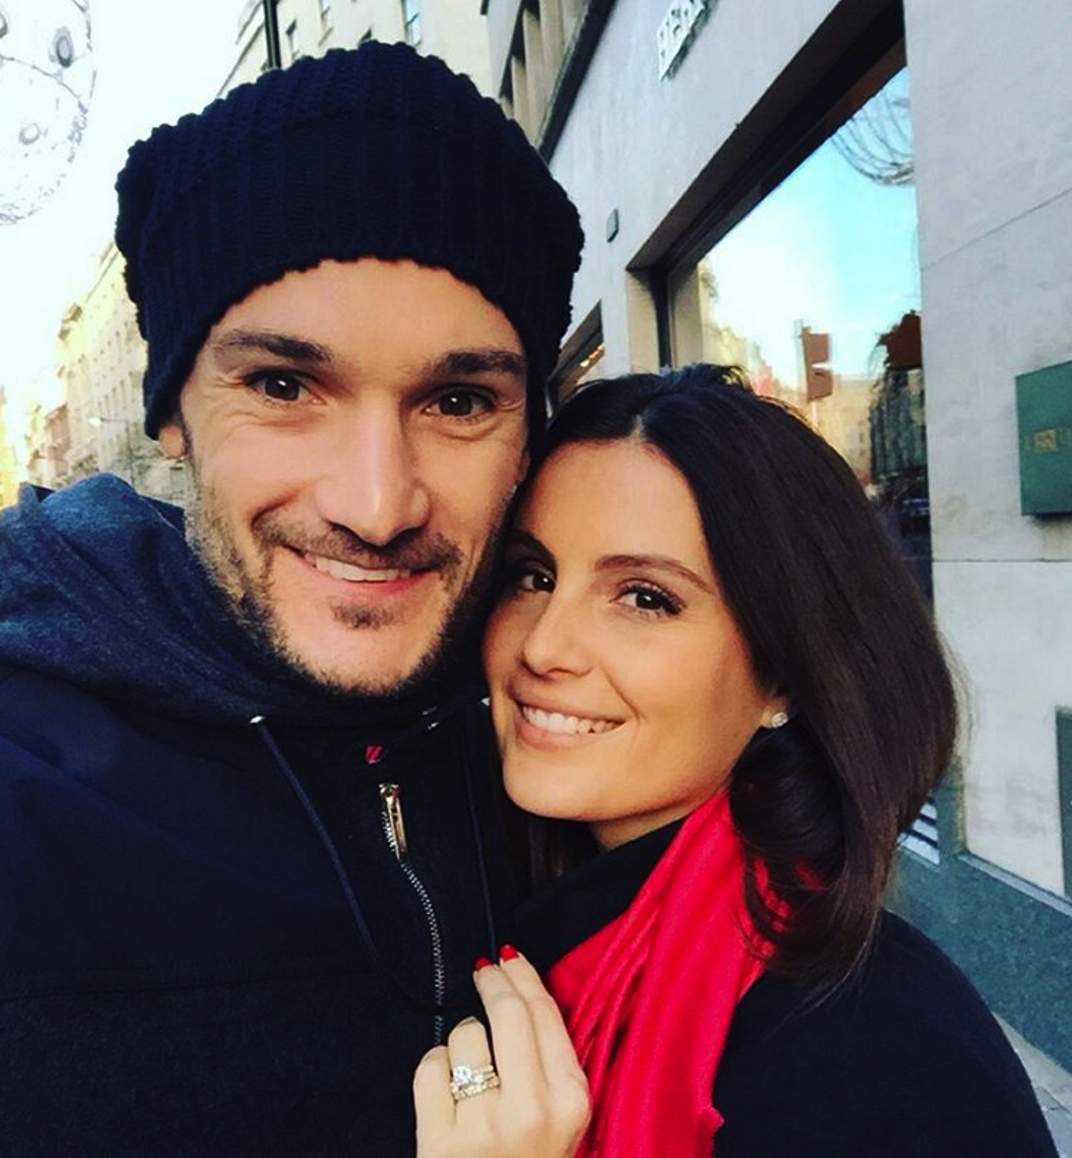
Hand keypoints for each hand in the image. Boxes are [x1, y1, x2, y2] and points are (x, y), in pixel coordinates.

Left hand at [413, 947, 589, 1156]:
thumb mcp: (561, 1118)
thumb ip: (549, 1059)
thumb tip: (518, 977)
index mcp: (570, 1101)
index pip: (544, 1014)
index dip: (523, 976)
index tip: (508, 959)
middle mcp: (531, 1109)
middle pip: (506, 1012)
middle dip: (491, 982)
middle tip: (483, 972)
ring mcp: (483, 1126)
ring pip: (464, 1037)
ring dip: (462, 1043)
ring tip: (469, 1073)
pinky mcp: (439, 1141)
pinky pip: (429, 1068)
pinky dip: (433, 1071)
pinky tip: (445, 1093)